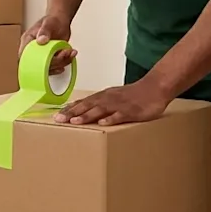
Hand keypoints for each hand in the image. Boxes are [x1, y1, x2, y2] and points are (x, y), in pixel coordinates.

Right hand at [21, 14, 75, 73]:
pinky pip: (56, 65)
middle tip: (64, 53)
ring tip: (69, 52)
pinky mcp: (51, 57)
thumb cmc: (52, 20)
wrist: (61, 21)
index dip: (30, 63)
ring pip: (49, 67)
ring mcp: (43, 55)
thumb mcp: (48, 23)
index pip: (23, 56)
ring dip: (61, 62)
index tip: (44, 63)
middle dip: (53, 62)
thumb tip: (41, 40)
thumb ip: (44, 31)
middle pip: (38, 65)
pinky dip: (65, 62)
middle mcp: (34, 50)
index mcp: (28, 41)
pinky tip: (70, 55)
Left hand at [55, 79, 171, 126]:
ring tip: (75, 121)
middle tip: (58, 119)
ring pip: (100, 110)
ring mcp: (119, 105)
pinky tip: (103, 124)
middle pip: (87, 106)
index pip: (82, 103)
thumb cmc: (132, 95)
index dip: (68, 109)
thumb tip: (79, 110)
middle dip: (72, 112)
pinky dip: (111, 119)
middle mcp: (108, 99)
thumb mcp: (112, 97)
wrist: (155, 88)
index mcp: (102, 97)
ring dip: (87, 115)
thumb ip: (97, 104)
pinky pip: (120, 115)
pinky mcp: (132, 111)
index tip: (55, 116)